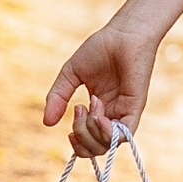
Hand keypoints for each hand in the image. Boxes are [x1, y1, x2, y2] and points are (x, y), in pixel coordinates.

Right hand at [42, 0, 182, 155]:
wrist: (122, 34)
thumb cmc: (100, 49)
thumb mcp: (70, 75)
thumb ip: (58, 98)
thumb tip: (47, 123)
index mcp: (99, 109)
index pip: (89, 141)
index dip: (77, 143)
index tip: (68, 129)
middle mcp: (113, 114)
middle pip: (96, 147)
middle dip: (81, 136)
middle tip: (78, 108)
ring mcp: (124, 112)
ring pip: (108, 144)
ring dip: (91, 131)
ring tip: (88, 105)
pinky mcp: (135, 107)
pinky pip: (123, 134)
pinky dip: (106, 131)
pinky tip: (97, 114)